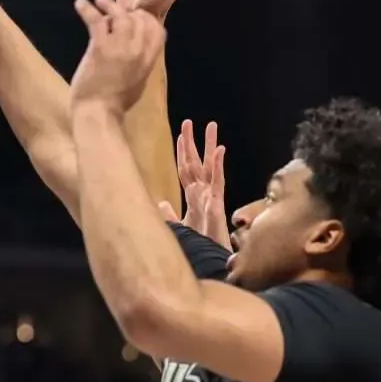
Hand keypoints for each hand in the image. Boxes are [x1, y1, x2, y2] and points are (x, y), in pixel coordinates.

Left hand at [69, 0, 165, 115]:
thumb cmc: (114, 105)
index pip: (157, 30)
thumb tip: (133, 53)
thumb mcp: (136, 83)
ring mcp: (120, 48)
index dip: (147, 19)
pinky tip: (80, 3)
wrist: (99, 113)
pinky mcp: (100, 47)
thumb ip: (138, 65)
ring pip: (120, 15)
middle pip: (139, 19)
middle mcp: (138, 51)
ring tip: (100, 0)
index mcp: (149, 61)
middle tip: (115, 8)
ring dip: (109, 5)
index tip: (136, 15)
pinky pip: (96, 21)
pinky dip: (87, 9)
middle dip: (128, 10)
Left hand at [161, 119, 230, 247]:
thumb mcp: (180, 227)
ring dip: (209, 145)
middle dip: (193, 143)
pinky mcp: (218, 204)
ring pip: (210, 166)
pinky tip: (219, 149)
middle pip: (196, 163)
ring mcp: (211, 196)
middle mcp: (203, 193)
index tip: (180, 136)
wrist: (209, 259)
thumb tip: (160, 204)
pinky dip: (218, 165)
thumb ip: (170, 215)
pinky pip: (218, 181)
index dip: (182, 153)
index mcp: (193, 197)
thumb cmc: (199, 244)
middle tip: (189, 122)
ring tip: (210, 126)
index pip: (186, 170)